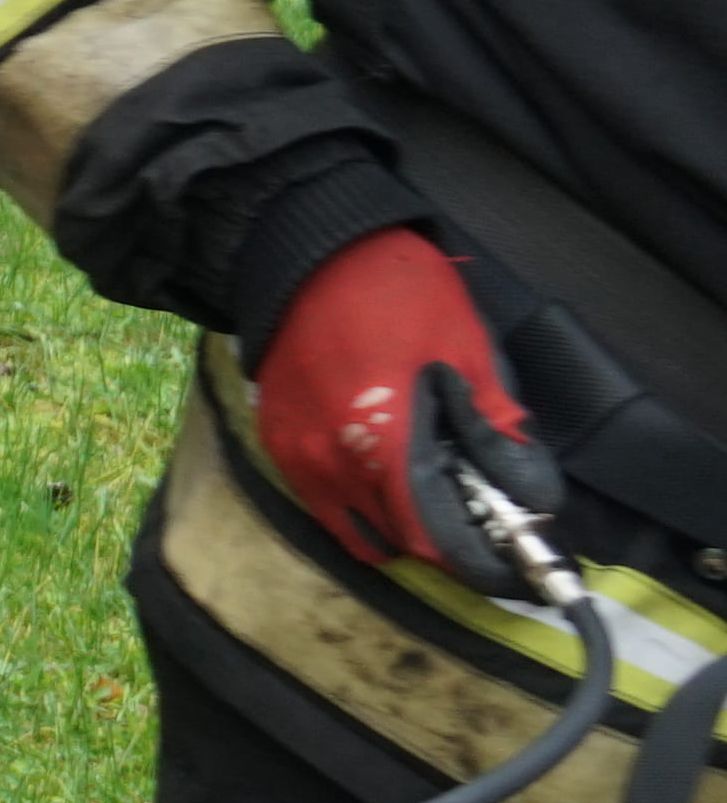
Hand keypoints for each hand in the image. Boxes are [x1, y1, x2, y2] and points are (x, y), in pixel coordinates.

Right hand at [255, 230, 529, 572]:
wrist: (302, 248)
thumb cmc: (391, 290)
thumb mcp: (464, 347)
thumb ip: (494, 423)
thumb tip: (528, 484)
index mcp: (379, 443)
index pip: (428, 539)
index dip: (472, 554)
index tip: (502, 550)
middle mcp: (327, 463)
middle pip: (391, 542)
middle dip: (438, 540)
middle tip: (472, 515)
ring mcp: (293, 455)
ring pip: (351, 530)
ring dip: (393, 527)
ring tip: (426, 496)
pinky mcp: (274, 441)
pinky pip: (320, 501)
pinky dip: (355, 503)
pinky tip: (381, 470)